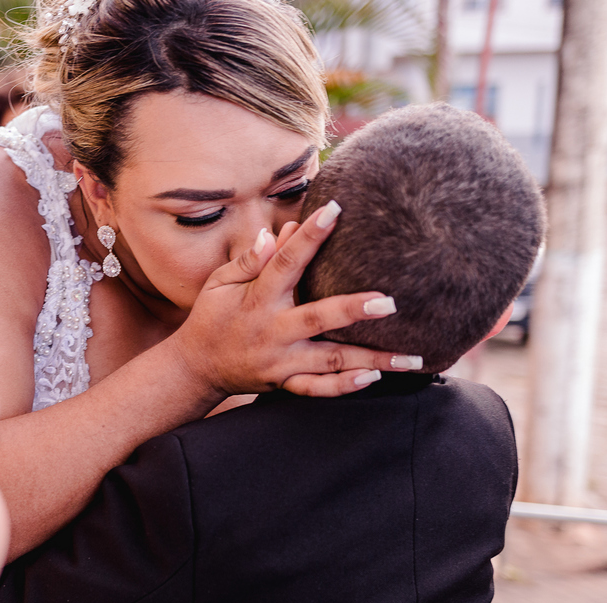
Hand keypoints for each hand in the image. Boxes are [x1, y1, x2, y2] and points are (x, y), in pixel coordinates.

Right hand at [167, 200, 422, 397]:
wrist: (196, 368)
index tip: (335, 210)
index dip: (309, 236)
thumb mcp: (220, 284)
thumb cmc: (213, 317)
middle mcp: (272, 331)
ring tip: (410, 357)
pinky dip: (343, 386)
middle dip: (352, 310)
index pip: (286, 262)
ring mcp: (280, 361)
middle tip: (389, 303)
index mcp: (256, 299)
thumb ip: (249, 261)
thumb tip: (276, 233)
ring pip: (330, 361)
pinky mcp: (284, 383)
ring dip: (371, 359)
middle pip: (317, 319)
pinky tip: (373, 378)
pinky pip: (316, 389)